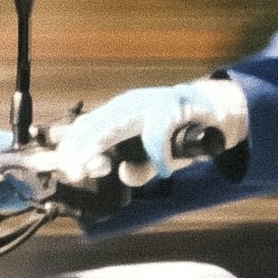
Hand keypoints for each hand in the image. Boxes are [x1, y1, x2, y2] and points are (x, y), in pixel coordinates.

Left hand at [47, 79, 248, 199]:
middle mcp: (129, 104)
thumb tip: (124, 174)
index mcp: (120, 113)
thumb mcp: (154, 156)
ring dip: (101, 145)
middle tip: (72, 169)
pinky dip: (159, 154)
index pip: (87, 127)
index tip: (66, 168)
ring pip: (116, 124)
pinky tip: (164, 168)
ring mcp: (149, 102)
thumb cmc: (177, 134)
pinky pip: (157, 134)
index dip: (73, 146)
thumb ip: (139, 169)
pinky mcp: (171, 106)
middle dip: (79, 148)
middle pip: (94, 125)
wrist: (212, 111)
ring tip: (94, 166)